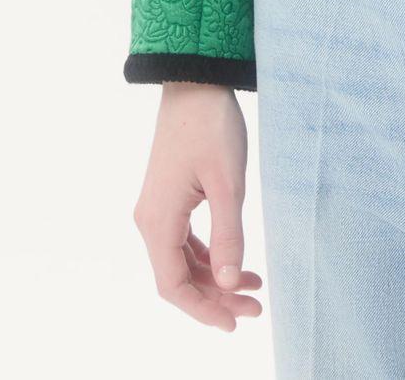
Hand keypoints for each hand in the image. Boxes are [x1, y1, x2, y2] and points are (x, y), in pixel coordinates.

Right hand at [132, 82, 263, 331]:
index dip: (203, 309)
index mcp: (158, 221)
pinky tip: (235, 261)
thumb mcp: (228, 181)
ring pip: (182, 260)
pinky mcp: (169, 197)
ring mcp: (157, 209)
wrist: (194, 81)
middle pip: (178, 277)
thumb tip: (229, 282)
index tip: (236, 322)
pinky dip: (209, 256)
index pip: (173, 285)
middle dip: (215, 297)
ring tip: (254, 287)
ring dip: (214, 278)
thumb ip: (228, 234)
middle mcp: (150, 220)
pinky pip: (184, 240)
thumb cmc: (212, 126)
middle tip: (255, 308)